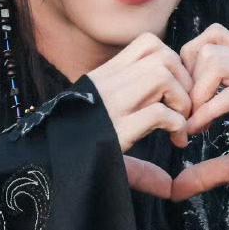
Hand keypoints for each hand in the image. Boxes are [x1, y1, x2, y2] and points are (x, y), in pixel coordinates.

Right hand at [86, 32, 194, 198]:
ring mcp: (110, 104)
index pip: (148, 43)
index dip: (174, 62)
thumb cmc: (76, 152)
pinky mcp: (116, 128)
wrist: (41, 163)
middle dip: (186, 80)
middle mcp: (107, 84)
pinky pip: (159, 112)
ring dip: (182, 99)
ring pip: (163, 75)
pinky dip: (178, 125)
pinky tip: (177, 141)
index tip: (178, 89)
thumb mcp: (107, 135)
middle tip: (186, 108)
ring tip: (181, 122)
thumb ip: (139, 143)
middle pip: (162, 55)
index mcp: (105, 77)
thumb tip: (169, 186)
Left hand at [171, 23, 228, 199]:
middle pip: (209, 47)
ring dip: (194, 94)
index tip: (182, 102)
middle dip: (185, 81)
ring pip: (217, 62)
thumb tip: (176, 189)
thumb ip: (208, 169)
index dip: (188, 65)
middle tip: (181, 114)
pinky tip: (198, 131)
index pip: (214, 38)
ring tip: (190, 123)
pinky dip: (206, 112)